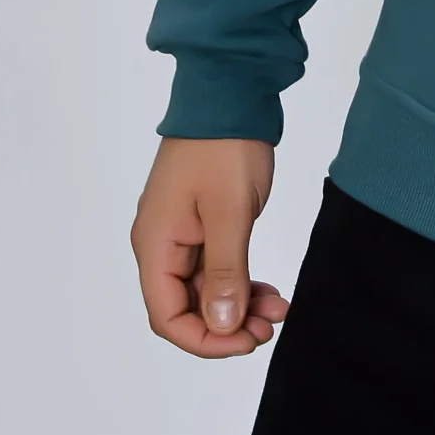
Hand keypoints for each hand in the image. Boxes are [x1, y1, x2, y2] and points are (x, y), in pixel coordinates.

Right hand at [130, 136, 290, 357]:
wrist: (229, 93)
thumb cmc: (223, 146)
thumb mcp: (229, 212)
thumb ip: (226, 272)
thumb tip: (221, 326)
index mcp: (156, 245)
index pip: (168, 317)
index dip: (205, 340)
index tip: (246, 341)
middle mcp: (161, 244)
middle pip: (186, 307)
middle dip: (228, 324)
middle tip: (270, 326)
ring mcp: (181, 233)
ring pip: (206, 289)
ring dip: (239, 304)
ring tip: (278, 308)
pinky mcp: (202, 223)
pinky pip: (217, 266)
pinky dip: (241, 281)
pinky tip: (269, 290)